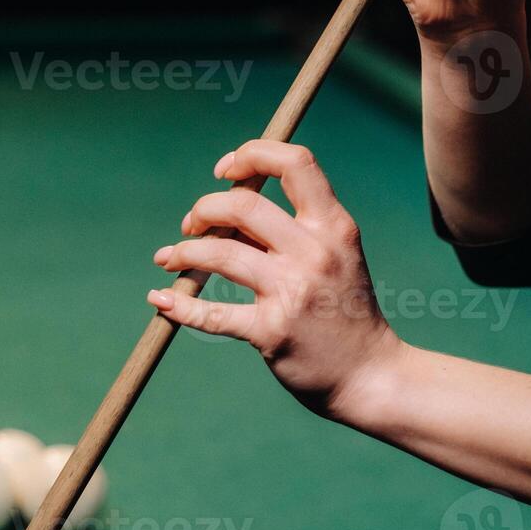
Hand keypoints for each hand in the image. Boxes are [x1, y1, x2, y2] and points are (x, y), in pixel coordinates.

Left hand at [147, 140, 401, 419]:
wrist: (369, 374)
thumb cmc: (344, 308)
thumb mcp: (333, 255)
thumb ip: (288, 228)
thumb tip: (223, 208)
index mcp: (334, 226)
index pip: (294, 162)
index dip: (251, 155)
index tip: (225, 171)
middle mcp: (315, 253)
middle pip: (242, 205)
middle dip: (204, 210)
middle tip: (191, 226)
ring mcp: (293, 292)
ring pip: (220, 254)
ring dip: (183, 253)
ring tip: (169, 259)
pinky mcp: (272, 332)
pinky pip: (212, 314)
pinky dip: (178, 306)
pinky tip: (160, 299)